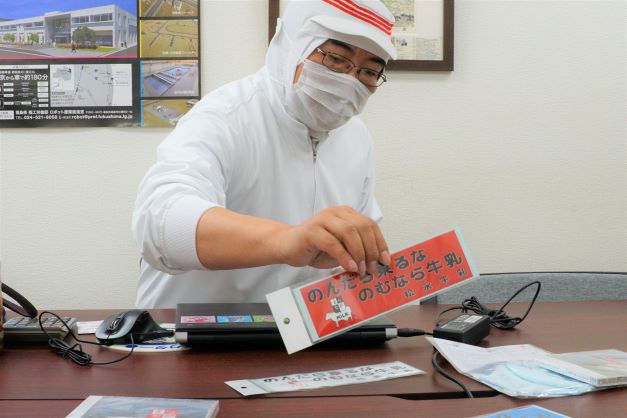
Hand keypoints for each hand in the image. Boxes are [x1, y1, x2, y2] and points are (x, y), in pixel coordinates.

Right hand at [274, 206, 390, 275]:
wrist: (287, 246)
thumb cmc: (315, 248)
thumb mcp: (342, 248)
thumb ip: (357, 249)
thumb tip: (379, 261)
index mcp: (346, 214)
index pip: (370, 225)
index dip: (380, 243)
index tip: (386, 260)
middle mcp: (336, 213)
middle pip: (362, 227)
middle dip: (371, 250)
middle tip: (373, 268)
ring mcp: (323, 220)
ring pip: (349, 232)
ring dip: (359, 254)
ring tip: (361, 270)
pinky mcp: (311, 231)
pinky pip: (333, 243)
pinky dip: (344, 256)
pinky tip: (349, 267)